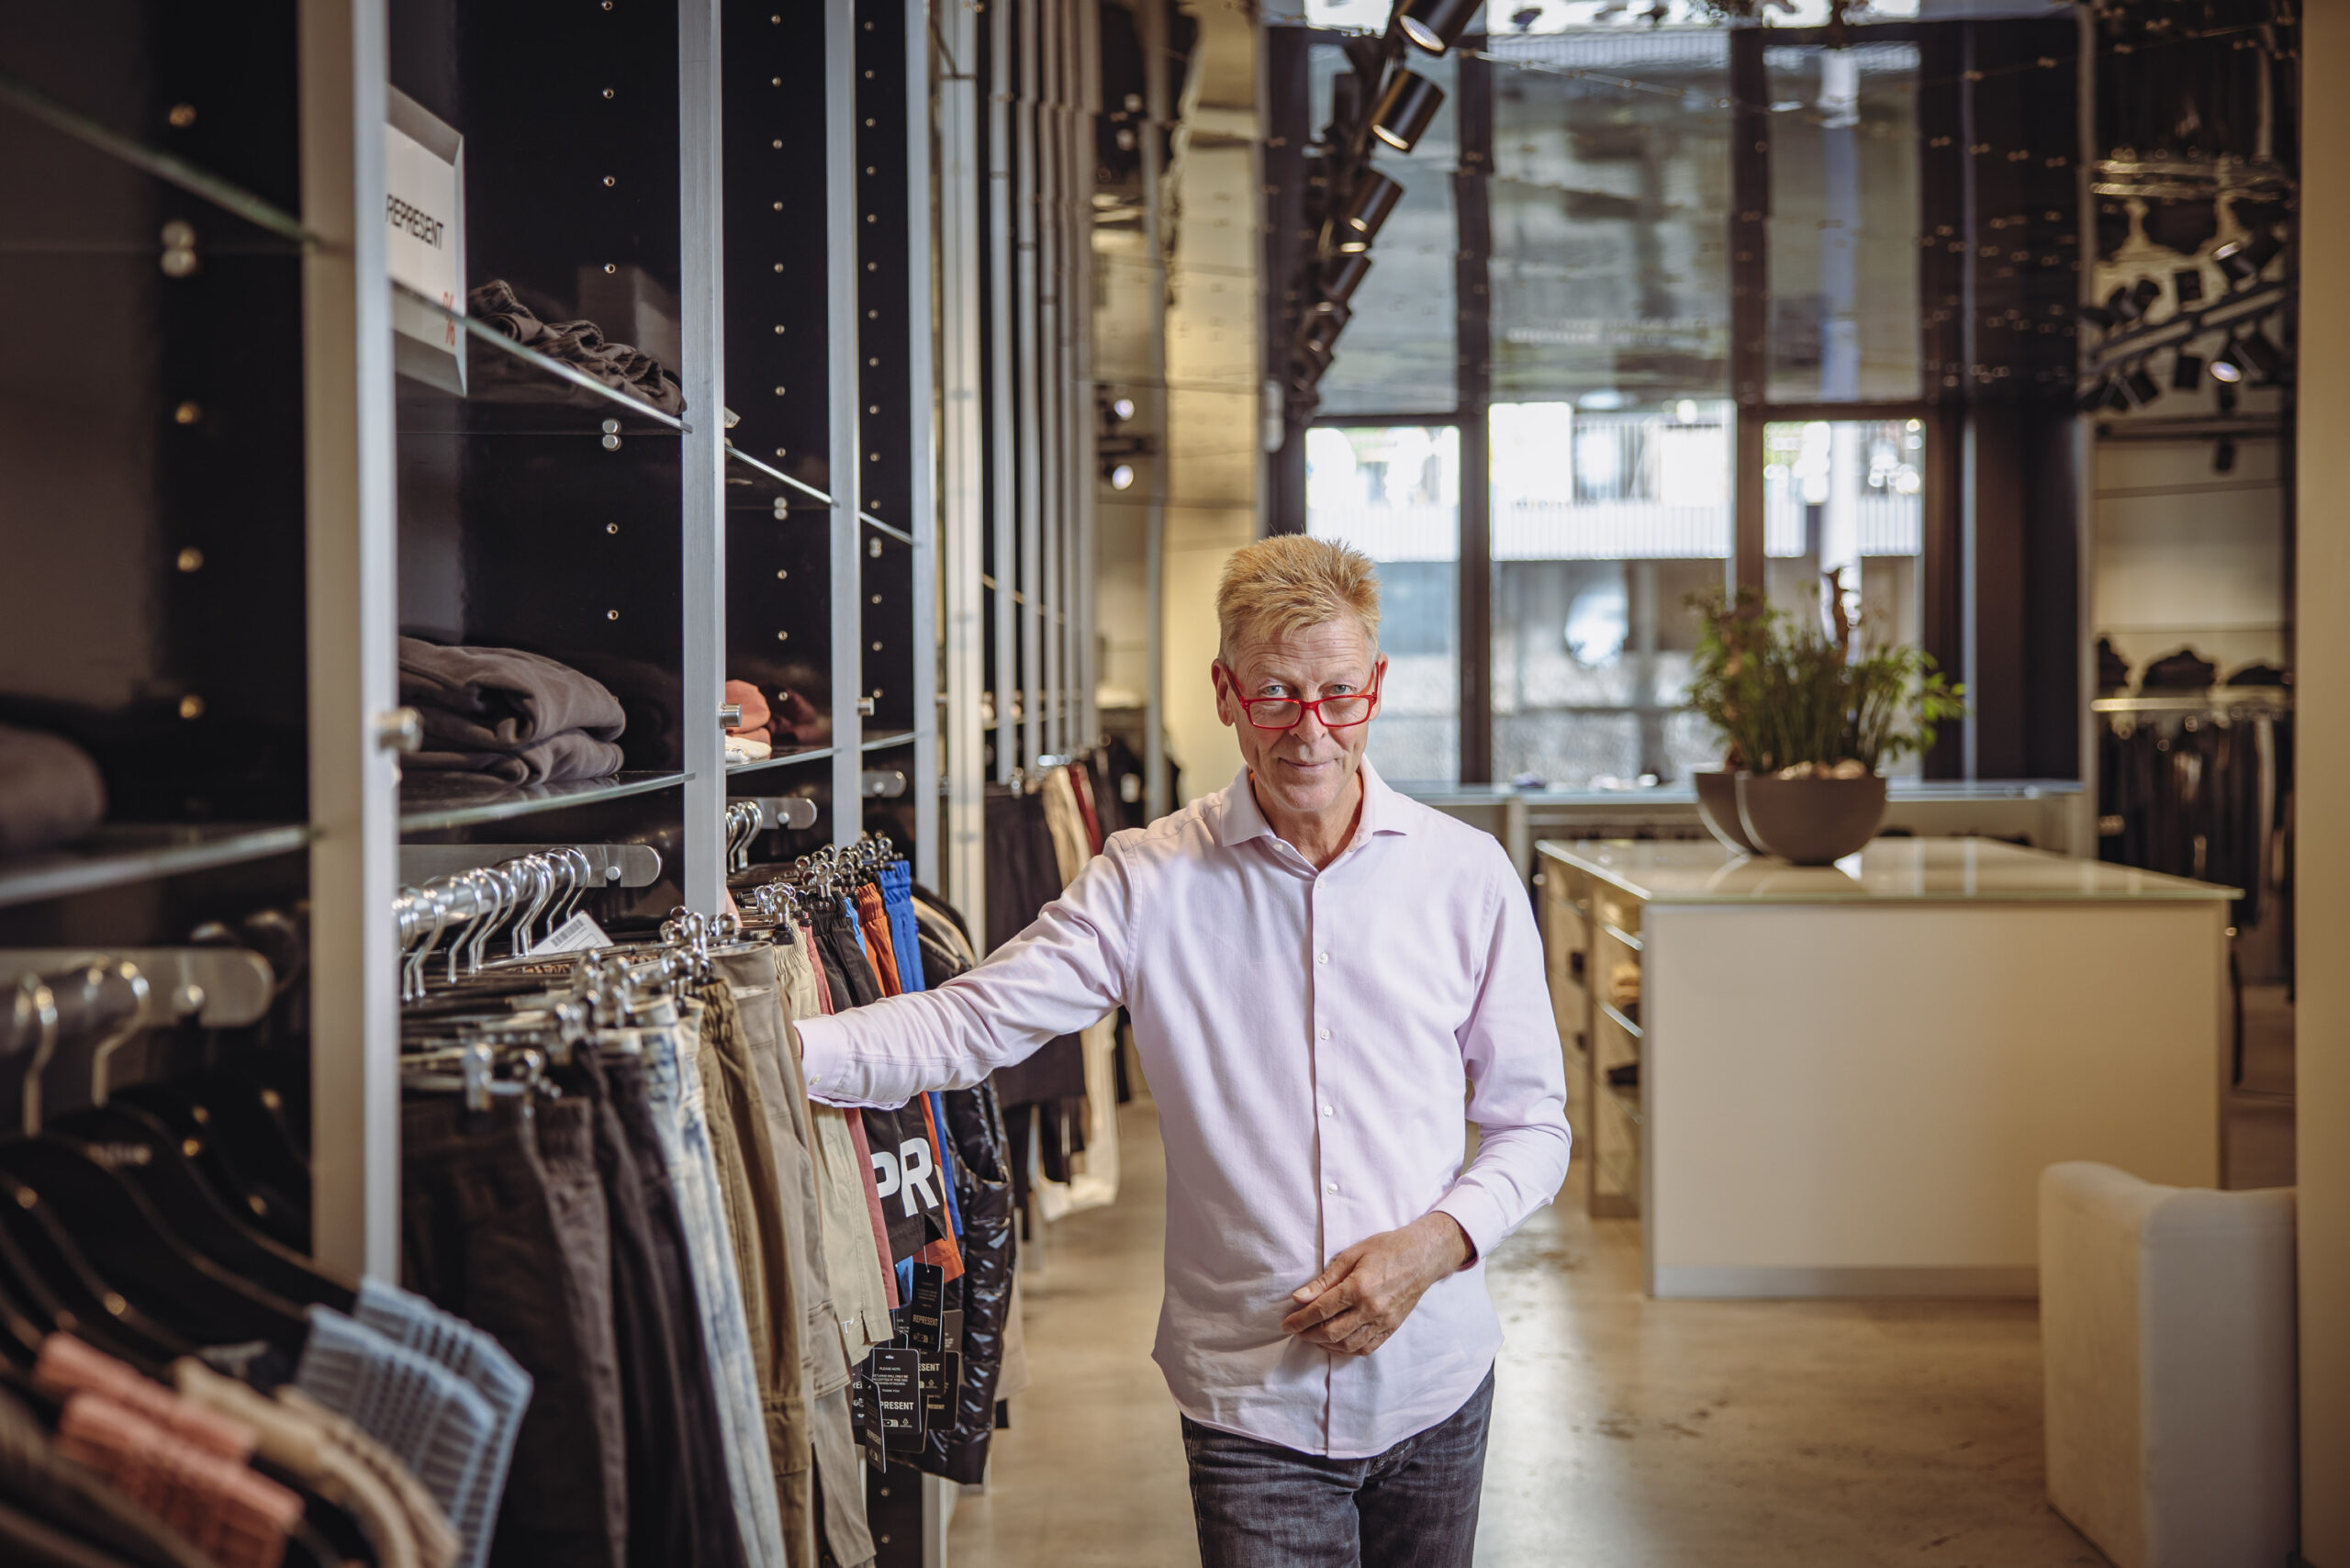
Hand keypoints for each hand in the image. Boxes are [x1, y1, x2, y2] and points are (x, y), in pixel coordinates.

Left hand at [1281, 1213, 1471, 1356]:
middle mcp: (1371, 1309)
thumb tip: (1300, 1298)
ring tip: (1313, 1336)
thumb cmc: (1386, 1249)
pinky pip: (1366, 1348)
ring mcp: (1383, 1321)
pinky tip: (1336, 1343)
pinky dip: (1347, 1350)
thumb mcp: (1351, 1255)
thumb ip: (1325, 1280)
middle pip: (1332, 1333)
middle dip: (1308, 1335)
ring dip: (1326, 1345)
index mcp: (1358, 1287)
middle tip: (1296, 1331)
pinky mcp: (1392, 1328)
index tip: (1286, 1324)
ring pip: (1348, 1345)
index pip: (1321, 1310)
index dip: (1300, 1320)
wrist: (1423, 1256)